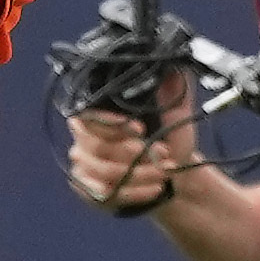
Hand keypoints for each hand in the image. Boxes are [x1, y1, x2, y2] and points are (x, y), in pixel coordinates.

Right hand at [67, 67, 198, 214]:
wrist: (174, 178)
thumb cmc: (169, 144)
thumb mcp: (176, 116)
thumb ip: (173, 91)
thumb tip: (174, 66)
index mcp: (96, 116)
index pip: (89, 116)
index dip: (113, 123)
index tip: (141, 128)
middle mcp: (82, 140)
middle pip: (98, 147)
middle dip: (134, 153)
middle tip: (163, 154)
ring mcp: (84, 168)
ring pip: (106, 172)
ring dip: (140, 174)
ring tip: (164, 173)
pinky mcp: (90, 193)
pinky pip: (108, 194)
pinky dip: (135, 192)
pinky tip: (155, 189)